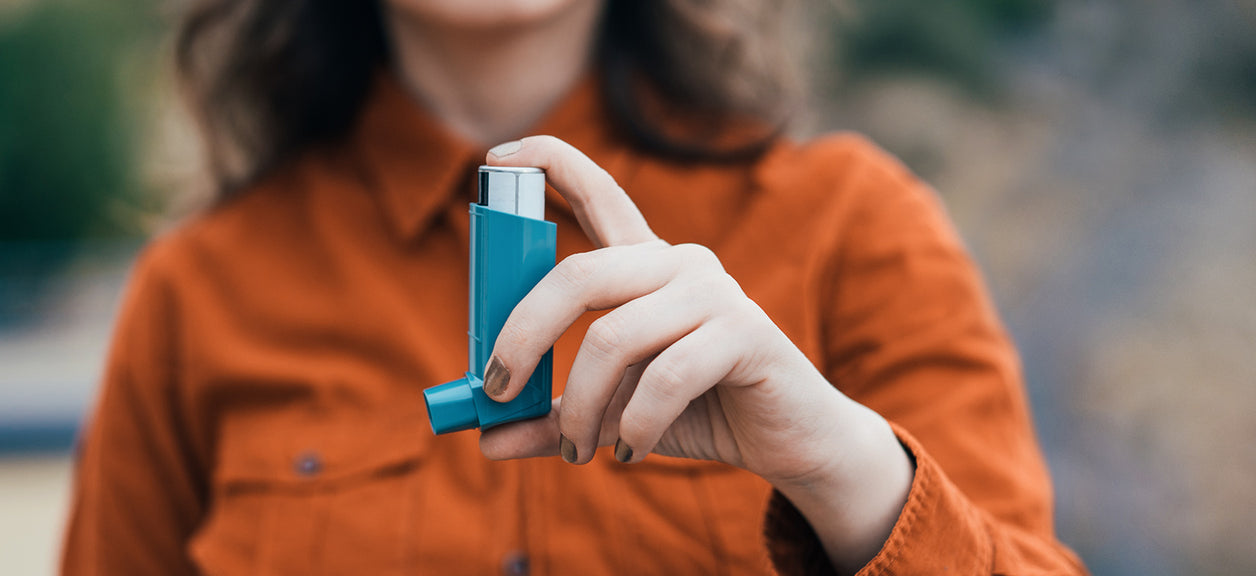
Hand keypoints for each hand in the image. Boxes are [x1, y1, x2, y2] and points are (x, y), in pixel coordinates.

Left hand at [477, 136, 912, 571]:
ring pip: (613, 338)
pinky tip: (633, 451)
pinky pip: (665, 377)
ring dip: (583, 407)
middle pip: (578, 274)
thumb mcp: (615, 414)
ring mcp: (715, 292)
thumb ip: (556, 419)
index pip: (596, 192)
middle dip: (522, 334)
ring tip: (581, 451)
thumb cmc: (700, 412)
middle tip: (497, 392)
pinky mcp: (746, 332)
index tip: (496, 156)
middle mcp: (678, 263)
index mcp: (644, 266)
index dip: (547, 163)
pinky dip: (636, 425)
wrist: (792, 441)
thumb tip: (487, 439)